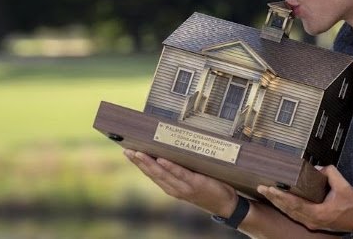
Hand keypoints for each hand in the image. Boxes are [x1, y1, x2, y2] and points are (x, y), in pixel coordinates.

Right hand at [123, 149, 238, 216]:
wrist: (226, 204)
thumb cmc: (210, 188)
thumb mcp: (192, 180)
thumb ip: (182, 170)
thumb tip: (173, 148)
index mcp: (171, 187)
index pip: (151, 174)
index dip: (139, 164)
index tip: (128, 152)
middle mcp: (174, 188)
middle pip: (152, 173)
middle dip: (138, 161)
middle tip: (126, 150)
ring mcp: (184, 187)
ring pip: (162, 174)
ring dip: (149, 163)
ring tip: (138, 152)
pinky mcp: (195, 184)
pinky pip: (180, 174)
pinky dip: (170, 167)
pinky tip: (161, 159)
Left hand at [257, 165, 352, 231]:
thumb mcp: (344, 185)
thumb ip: (330, 173)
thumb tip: (317, 168)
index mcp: (318, 213)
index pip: (294, 204)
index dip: (281, 196)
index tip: (270, 188)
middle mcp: (312, 221)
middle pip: (288, 210)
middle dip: (274, 199)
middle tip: (262, 188)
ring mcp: (312, 224)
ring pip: (290, 214)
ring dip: (278, 203)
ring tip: (267, 193)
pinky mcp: (314, 223)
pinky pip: (295, 215)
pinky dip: (286, 207)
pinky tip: (280, 201)